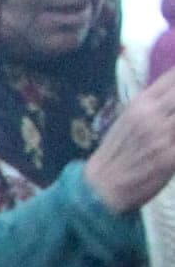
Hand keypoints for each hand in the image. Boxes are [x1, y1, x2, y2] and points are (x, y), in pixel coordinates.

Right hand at [85, 67, 174, 214]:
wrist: (99, 188)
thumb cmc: (114, 154)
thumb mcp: (127, 120)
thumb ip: (151, 104)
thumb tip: (172, 90)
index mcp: (140, 103)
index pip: (173, 77)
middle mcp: (152, 115)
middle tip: (174, 116)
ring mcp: (162, 136)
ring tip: (172, 132)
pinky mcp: (170, 158)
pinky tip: (173, 145)